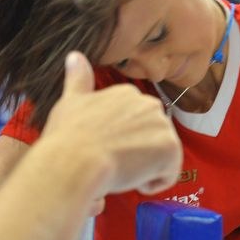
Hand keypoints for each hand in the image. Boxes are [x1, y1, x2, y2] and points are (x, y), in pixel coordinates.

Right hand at [42, 52, 182, 197]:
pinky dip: (152, 183)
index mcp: (128, 94)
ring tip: (118, 169)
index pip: (136, 123)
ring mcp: (163, 125)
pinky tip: (130, 178)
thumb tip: (75, 55)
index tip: (102, 148)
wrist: (74, 162)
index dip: (120, 141)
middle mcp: (150, 104)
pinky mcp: (171, 148)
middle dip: (135, 154)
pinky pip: (168, 174)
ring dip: (142, 169)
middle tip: (110, 161)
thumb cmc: (68, 138)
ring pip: (160, 157)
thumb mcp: (71, 102)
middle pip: (151, 139)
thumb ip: (78, 80)